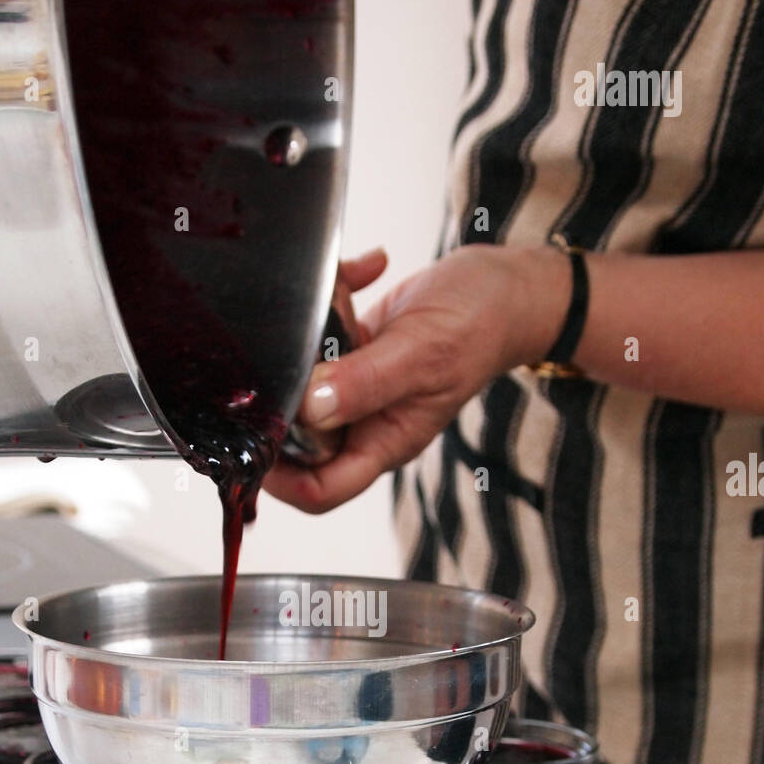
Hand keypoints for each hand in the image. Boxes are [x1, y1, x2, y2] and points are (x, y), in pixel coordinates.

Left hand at [265, 243, 567, 512]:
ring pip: (306, 380)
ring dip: (309, 335)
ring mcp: (362, 388)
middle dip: (285, 390)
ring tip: (337, 299)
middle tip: (282, 350)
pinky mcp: (360, 352)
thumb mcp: (421, 354)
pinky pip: (324, 337)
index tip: (250, 443)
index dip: (280, 478)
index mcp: (385, 441)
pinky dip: (333, 299)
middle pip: (299, 438)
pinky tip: (359, 274)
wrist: (512, 287)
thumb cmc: (485, 325)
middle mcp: (369, 421)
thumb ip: (365, 384)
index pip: (320, 489)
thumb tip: (310, 408)